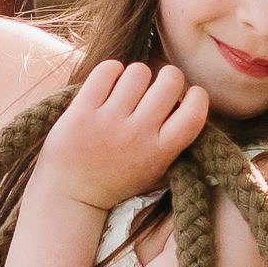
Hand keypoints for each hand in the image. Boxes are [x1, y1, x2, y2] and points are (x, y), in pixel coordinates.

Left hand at [42, 56, 210, 213]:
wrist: (71, 196)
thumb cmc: (117, 180)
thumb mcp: (155, 170)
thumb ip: (173, 141)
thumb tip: (186, 98)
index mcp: (159, 153)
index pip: (194, 113)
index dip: (197, 96)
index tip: (187, 95)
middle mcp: (137, 136)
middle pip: (169, 82)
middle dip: (168, 77)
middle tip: (157, 87)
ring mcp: (108, 123)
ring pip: (138, 72)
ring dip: (137, 75)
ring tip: (129, 88)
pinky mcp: (81, 112)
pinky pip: (106, 71)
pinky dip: (112, 70)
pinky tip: (109, 83)